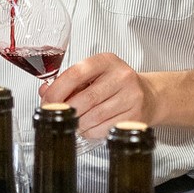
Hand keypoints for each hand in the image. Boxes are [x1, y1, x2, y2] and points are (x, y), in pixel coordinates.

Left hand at [40, 53, 154, 138]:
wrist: (148, 95)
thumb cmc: (116, 84)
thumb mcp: (94, 74)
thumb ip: (68, 81)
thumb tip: (45, 92)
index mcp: (106, 61)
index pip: (76, 74)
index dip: (57, 91)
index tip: (47, 101)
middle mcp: (121, 76)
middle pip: (85, 99)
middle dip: (66, 111)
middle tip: (58, 115)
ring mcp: (130, 97)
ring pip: (93, 116)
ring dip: (78, 123)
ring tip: (74, 120)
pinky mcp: (134, 116)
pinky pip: (103, 128)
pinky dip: (90, 131)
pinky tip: (89, 126)